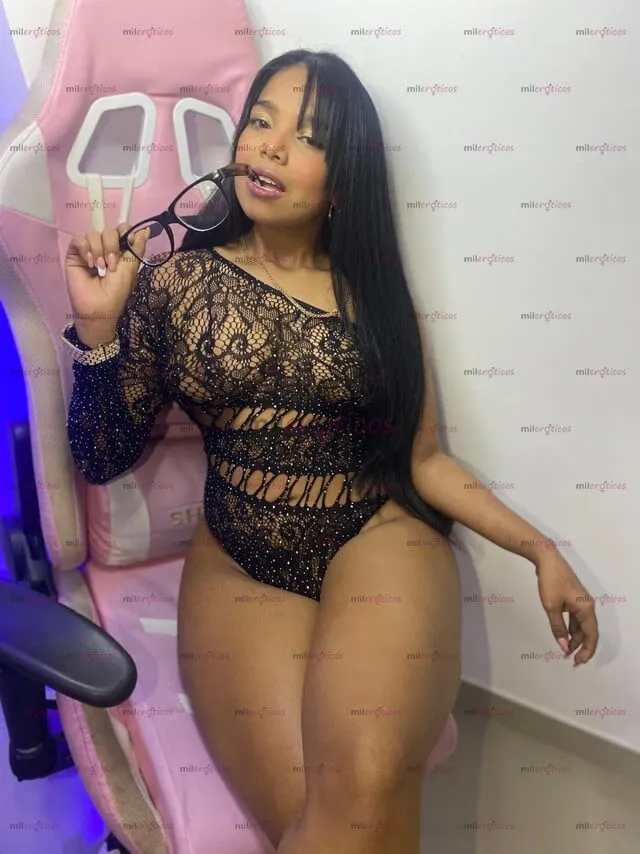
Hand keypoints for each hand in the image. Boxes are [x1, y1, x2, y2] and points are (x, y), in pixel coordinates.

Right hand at [65, 223, 149, 343]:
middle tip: (111, 265)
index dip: (125, 232)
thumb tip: (146, 229)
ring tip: (99, 268)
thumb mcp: (131, 268)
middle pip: (109, 230)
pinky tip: (88, 263)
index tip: (128, 242)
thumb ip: (138, 247)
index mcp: (120, 251)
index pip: (122, 229)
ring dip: (99, 250)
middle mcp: (105, 248)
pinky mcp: (75, 254)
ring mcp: (89, 250)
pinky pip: (78, 239)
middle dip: (112, 246)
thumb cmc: (116, 291)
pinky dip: (85, 248)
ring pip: (93, 234)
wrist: (98, 307)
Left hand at [535, 550, 598, 664]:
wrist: (547, 559)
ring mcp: (580, 602)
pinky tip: (564, 635)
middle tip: (570, 659)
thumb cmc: (550, 581)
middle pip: (588, 631)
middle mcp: (587, 606)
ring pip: (581, 625)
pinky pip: (576, 618)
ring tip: (565, 650)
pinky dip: (571, 628)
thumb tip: (564, 646)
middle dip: (580, 647)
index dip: (587, 650)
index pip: (591, 635)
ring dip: (574, 638)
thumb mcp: (551, 607)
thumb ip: (558, 628)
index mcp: (586, 608)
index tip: (578, 662)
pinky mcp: (573, 598)